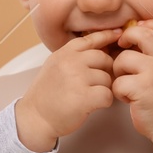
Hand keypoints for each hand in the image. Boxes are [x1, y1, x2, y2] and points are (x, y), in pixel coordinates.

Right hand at [14, 28, 118, 151]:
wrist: (34, 118)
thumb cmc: (46, 95)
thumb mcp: (54, 66)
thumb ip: (73, 56)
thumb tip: (100, 49)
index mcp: (64, 53)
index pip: (91, 39)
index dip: (107, 36)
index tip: (118, 35)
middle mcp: (71, 62)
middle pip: (104, 59)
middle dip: (104, 71)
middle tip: (95, 84)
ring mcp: (78, 78)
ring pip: (107, 78)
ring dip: (103, 89)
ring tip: (88, 96)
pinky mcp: (85, 97)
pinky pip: (108, 94)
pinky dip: (104, 102)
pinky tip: (93, 105)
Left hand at [111, 19, 152, 141]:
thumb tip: (137, 32)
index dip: (145, 25)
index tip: (135, 33)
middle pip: (142, 33)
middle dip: (126, 37)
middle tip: (121, 47)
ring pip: (123, 58)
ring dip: (118, 71)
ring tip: (125, 83)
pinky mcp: (143, 89)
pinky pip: (118, 82)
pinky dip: (118, 92)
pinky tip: (128, 98)